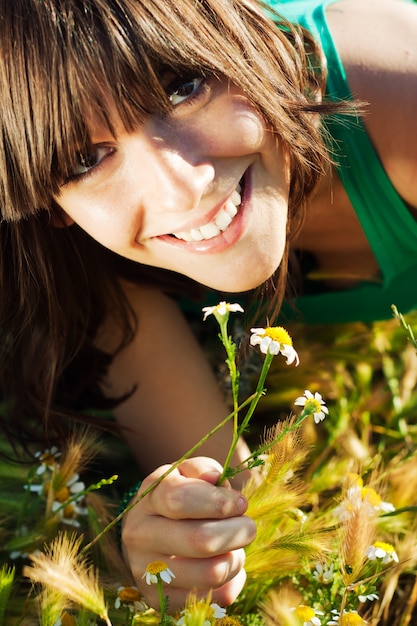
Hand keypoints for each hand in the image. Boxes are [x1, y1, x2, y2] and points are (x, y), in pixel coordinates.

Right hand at [121, 457, 256, 610]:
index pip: (180, 500)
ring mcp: (146, 572)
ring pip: (211, 573)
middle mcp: (140, 534)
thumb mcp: (187, 472)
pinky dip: (232, 582)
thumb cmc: (180, 495)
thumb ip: (204, 469)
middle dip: (237, 532)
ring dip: (236, 558)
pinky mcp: (159, 601)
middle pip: (201, 541)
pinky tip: (224, 565)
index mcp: (149, 496)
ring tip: (233, 547)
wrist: (150, 532)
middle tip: (248, 527)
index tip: (241, 504)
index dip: (219, 502)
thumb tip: (216, 480)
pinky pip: (213, 599)